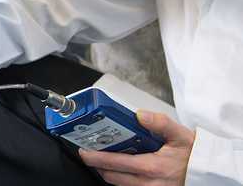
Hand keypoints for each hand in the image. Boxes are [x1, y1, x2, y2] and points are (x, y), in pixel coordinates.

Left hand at [79, 110, 194, 185]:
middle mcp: (148, 183)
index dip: (95, 157)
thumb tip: (139, 114)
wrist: (210, 173)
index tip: (83, 149)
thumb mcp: (180, 135)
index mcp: (151, 167)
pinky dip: (120, 179)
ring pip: (118, 184)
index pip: (114, 163)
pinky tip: (120, 168)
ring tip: (102, 158)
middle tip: (89, 151)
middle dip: (97, 165)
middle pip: (110, 176)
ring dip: (108, 172)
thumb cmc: (194, 154)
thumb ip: (160, 123)